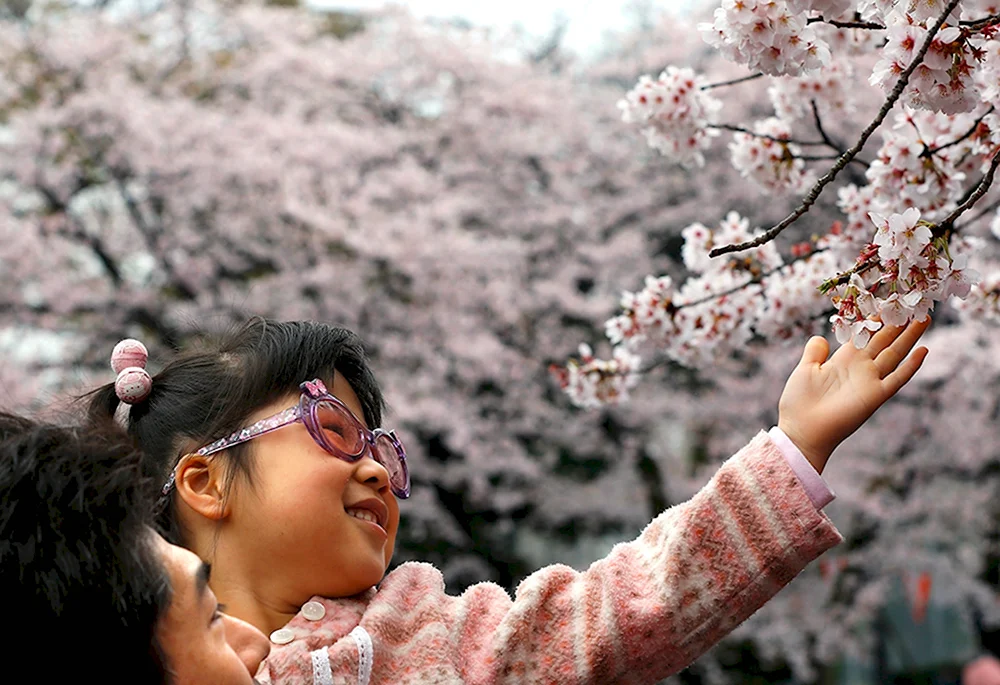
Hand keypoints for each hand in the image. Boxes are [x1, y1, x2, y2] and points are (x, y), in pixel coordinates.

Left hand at [777, 318, 929, 473]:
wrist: (801, 430)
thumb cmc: (799, 402)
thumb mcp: (805, 370)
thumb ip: (814, 353)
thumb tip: (820, 337)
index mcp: (843, 359)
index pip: (864, 334)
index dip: (876, 319)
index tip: (888, 301)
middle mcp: (860, 367)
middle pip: (884, 340)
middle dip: (899, 323)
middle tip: (915, 304)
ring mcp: (869, 381)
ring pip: (895, 354)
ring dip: (910, 337)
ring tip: (924, 318)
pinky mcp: (874, 396)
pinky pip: (897, 379)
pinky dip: (910, 366)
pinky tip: (923, 351)